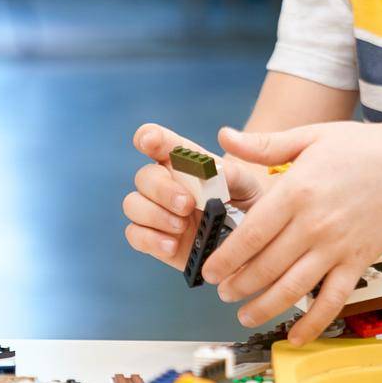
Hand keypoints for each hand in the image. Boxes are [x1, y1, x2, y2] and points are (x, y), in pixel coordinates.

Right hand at [121, 123, 269, 269]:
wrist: (246, 245)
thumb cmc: (245, 207)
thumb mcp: (248, 188)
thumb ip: (233, 176)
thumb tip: (215, 170)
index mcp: (184, 162)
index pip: (160, 141)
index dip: (150, 137)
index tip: (149, 141)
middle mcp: (165, 183)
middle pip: (144, 176)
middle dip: (162, 189)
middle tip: (187, 204)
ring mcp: (156, 211)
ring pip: (133, 204)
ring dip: (155, 214)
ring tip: (182, 227)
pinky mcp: (153, 239)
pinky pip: (135, 234)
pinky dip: (150, 239)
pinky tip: (172, 245)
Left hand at [202, 122, 381, 344]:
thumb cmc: (359, 147)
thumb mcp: (309, 136)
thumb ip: (264, 144)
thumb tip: (225, 136)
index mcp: (296, 191)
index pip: (251, 234)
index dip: (226, 257)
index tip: (209, 271)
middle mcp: (314, 224)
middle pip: (266, 266)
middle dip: (239, 285)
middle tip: (222, 293)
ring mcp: (337, 247)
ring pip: (293, 288)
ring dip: (265, 307)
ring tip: (245, 315)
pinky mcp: (358, 262)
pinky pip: (332, 300)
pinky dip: (313, 322)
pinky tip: (296, 335)